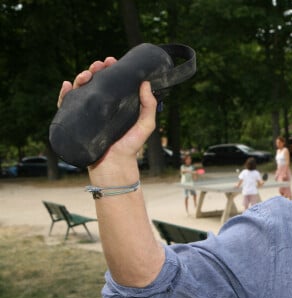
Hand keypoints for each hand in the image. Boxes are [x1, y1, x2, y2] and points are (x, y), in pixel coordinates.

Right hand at [57, 58, 157, 173]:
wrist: (115, 166)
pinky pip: (66, 106)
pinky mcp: (75, 123)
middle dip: (95, 70)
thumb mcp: (146, 125)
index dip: (110, 70)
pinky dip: (64, 94)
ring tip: (86, 74)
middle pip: (94, 83)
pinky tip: (67, 85)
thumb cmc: (131, 147)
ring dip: (80, 78)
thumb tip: (145, 83)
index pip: (112, 82)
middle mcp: (101, 107)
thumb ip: (149, 105)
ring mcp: (87, 114)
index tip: (112, 61)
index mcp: (116, 104)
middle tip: (99, 65)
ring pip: (80, 90)